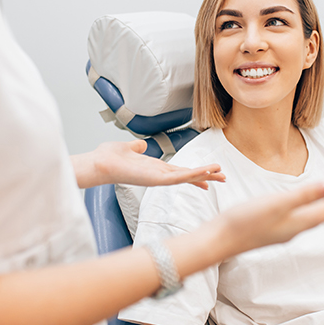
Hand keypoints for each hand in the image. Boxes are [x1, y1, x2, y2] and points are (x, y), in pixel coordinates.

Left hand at [91, 140, 225, 188]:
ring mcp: (158, 179)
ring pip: (187, 177)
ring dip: (204, 175)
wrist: (99, 163)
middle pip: (188, 176)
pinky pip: (178, 178)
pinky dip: (193, 175)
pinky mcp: (156, 180)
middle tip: (224, 178)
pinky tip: (205, 173)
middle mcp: (159, 175)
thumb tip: (141, 145)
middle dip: (206, 176)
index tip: (209, 175)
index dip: (195, 173)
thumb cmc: (109, 157)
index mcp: (155, 168)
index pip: (180, 171)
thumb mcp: (128, 148)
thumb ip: (136, 147)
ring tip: (221, 174)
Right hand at [218, 182, 323, 256]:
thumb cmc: (245, 222)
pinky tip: (297, 211)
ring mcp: (280, 232)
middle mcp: (292, 229)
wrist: (220, 240)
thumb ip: (304, 195)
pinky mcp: (268, 230)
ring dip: (321, 211)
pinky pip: (295, 221)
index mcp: (298, 222)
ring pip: (308, 220)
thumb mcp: (278, 204)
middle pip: (320, 217)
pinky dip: (304, 213)